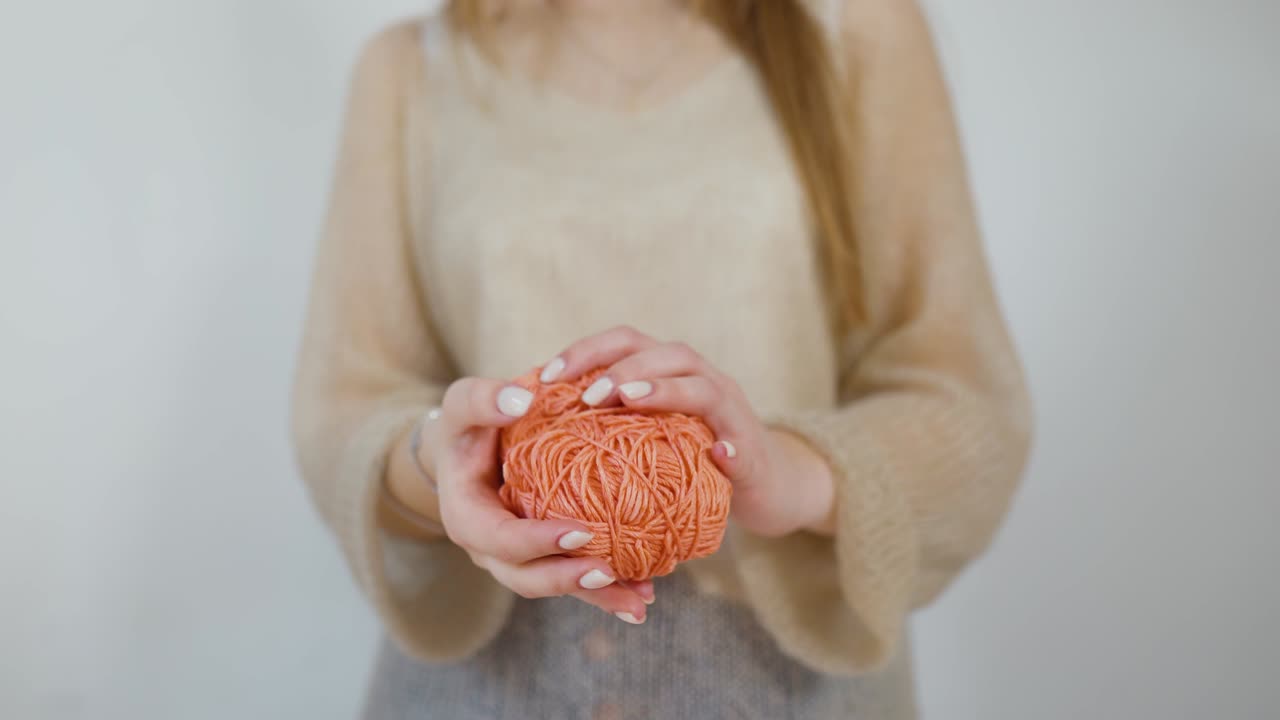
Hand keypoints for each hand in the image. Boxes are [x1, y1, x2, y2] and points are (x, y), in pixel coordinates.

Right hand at [426, 377, 653, 622]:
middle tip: (608, 572)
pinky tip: (643, 595)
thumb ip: (482, 401)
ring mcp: (517, 559)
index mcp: (466, 516)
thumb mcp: (462, 403)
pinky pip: (573, 577)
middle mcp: (489, 549)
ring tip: (638, 603)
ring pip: (554, 585)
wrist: (468, 450)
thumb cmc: (468, 422)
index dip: (536, 541)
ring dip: (596, 596)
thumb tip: (520, 401)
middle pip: (525, 577)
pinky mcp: (544, 558)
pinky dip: (608, 590)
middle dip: (566, 580)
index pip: (499, 538)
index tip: (579, 532)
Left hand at [540, 326, 836, 537]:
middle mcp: (703, 379)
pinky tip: (715, 455)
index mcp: (669, 372)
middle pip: (663, 353)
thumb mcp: (648, 435)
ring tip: (629, 401)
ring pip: (701, 386)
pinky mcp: (752, 452)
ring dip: (663, 389)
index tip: (544, 377)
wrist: (768, 485)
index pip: (624, 342)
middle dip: (620, 368)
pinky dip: (727, 446)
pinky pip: (741, 445)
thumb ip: (608, 423)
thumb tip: (536, 424)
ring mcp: (731, 412)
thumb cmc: (693, 460)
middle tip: (584, 395)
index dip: (586, 351)